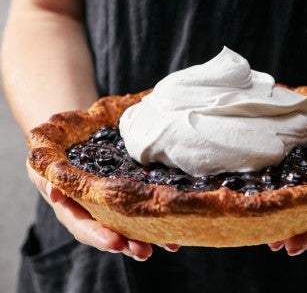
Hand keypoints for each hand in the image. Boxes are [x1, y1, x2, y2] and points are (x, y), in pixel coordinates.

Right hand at [26, 161, 179, 259]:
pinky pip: (144, 209)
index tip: (116, 243)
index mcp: (73, 210)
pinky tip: (176, 229)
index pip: (84, 227)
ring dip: (148, 237)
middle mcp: (95, 213)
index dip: (99, 236)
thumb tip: (55, 191)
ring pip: (131, 225)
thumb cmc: (55, 157)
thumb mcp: (44, 167)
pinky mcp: (130, 197)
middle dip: (128, 244)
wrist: (72, 142)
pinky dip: (159, 220)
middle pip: (112, 233)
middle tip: (144, 252)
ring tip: (167, 245)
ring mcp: (114, 207)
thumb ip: (46, 180)